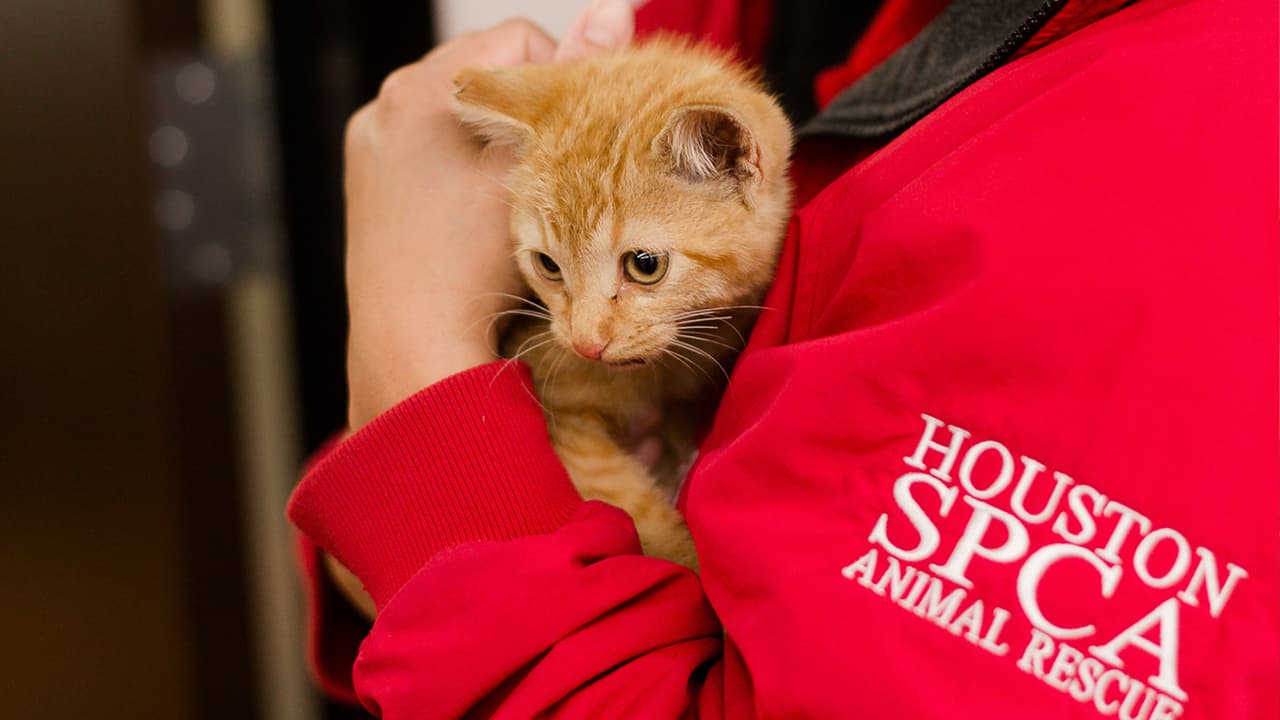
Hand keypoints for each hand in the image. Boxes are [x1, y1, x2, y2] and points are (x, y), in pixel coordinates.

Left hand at [343, 1, 634, 429]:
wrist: (415, 345)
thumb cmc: (478, 263)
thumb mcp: (541, 168)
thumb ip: (576, 83)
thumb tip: (612, 9)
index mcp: (424, 86)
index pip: (519, 43)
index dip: (559, 87)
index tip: (572, 141)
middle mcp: (386, 105)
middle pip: (484, 77)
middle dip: (520, 113)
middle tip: (546, 174)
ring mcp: (371, 146)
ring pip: (457, 115)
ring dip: (489, 140)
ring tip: (510, 198)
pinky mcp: (366, 184)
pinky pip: (426, 152)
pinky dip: (454, 169)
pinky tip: (470, 214)